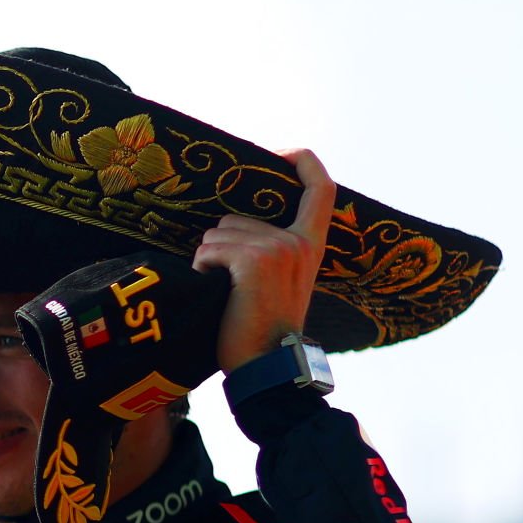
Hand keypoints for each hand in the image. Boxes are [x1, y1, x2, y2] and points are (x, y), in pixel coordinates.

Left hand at [191, 148, 335, 375]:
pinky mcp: (253, 260)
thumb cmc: (262, 332)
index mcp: (311, 246)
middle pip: (238, 217)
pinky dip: (201, 269)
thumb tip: (227, 225)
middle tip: (228, 286)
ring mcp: (277, 248)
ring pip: (217, 233)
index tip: (280, 154)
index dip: (301, 160)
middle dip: (220, 246)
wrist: (268, 368)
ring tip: (222, 293)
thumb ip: (271, 251)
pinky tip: (214, 292)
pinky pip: (208, 250)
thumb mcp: (280, 284)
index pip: (321, 187)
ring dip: (208, 261)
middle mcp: (297, 241)